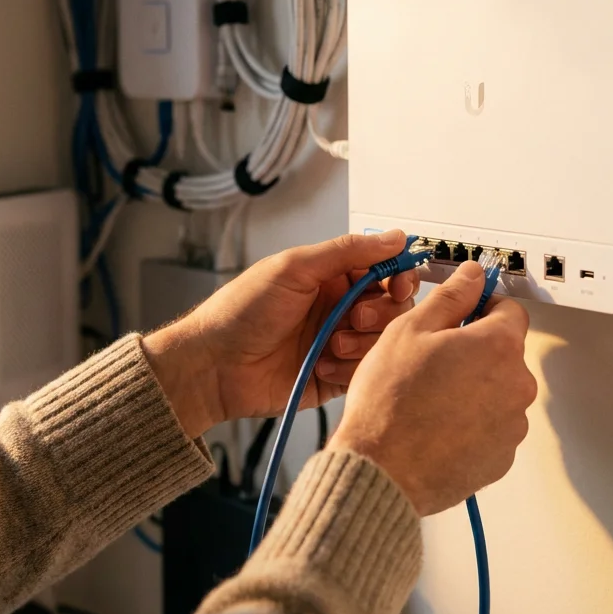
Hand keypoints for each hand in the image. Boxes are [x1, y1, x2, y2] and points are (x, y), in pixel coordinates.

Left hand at [143, 230, 420, 437]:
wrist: (214, 365)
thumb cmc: (241, 311)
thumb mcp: (294, 268)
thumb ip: (347, 251)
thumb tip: (394, 236)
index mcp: (330, 277)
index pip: (383, 271)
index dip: (398, 276)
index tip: (399, 283)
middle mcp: (337, 308)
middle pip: (391, 307)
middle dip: (379, 312)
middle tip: (353, 316)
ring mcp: (337, 343)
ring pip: (382, 342)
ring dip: (362, 342)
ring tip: (330, 344)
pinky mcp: (334, 377)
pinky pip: (364, 373)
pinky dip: (348, 369)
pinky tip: (320, 365)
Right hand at [330, 262, 536, 515]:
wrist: (381, 470)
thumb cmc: (389, 403)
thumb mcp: (409, 330)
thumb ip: (450, 297)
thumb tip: (472, 276)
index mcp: (498, 346)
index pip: (510, 310)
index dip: (483, 307)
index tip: (463, 315)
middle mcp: (517, 385)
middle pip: (505, 354)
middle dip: (475, 353)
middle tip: (432, 362)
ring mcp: (512, 426)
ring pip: (498, 393)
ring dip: (474, 391)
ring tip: (430, 400)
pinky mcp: (502, 458)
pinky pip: (492, 430)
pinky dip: (471, 426)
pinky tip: (437, 427)